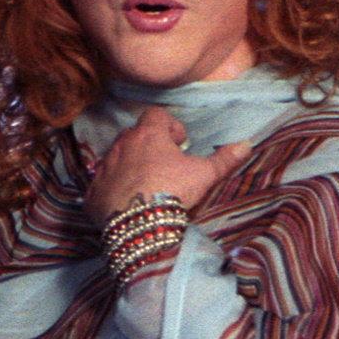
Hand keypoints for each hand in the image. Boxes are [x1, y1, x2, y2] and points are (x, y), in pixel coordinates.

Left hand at [83, 107, 250, 227]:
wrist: (139, 223)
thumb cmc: (172, 191)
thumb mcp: (204, 175)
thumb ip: (224, 159)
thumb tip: (245, 144)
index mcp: (148, 135)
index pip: (155, 115)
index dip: (169, 126)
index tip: (179, 144)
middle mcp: (122, 145)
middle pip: (134, 135)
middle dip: (148, 145)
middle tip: (165, 165)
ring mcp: (104, 167)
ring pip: (116, 157)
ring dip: (129, 166)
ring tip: (146, 186)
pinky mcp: (93, 191)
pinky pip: (101, 184)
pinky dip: (112, 189)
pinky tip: (126, 204)